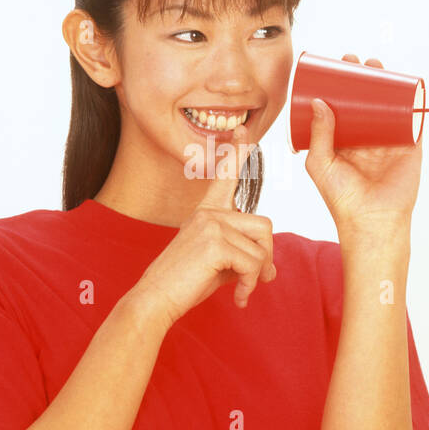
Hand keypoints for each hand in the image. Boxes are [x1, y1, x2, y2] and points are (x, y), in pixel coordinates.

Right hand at [132, 122, 277, 323]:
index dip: (238, 151)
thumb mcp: (219, 263)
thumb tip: (271, 268)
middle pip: (264, 224)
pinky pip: (254, 262)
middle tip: (259, 278)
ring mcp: (211, 224)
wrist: (157, 300)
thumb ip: (243, 255)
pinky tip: (238, 297)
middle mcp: (209, 212)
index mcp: (207, 212)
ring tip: (243, 289)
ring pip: (262, 245)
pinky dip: (251, 284)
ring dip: (259, 273)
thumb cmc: (185, 284)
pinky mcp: (214, 242)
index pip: (225, 175)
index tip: (244, 129)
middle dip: (267, 255)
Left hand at [304, 54, 422, 237]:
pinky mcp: (409, 146)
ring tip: (377, 65)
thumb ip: (319, 134)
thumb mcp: (320, 163)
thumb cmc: (342, 198)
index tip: (335, 67)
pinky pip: (413, 119)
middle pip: (366, 100)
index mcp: (345, 142)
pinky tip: (408, 82)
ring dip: (386, 82)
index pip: (343, 106)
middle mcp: (367, 139)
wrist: (372, 221)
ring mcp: (389, 141)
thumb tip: (318, 102)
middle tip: (355, 61)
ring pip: (389, 105)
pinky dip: (414, 100)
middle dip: (363, 78)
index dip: (340, 86)